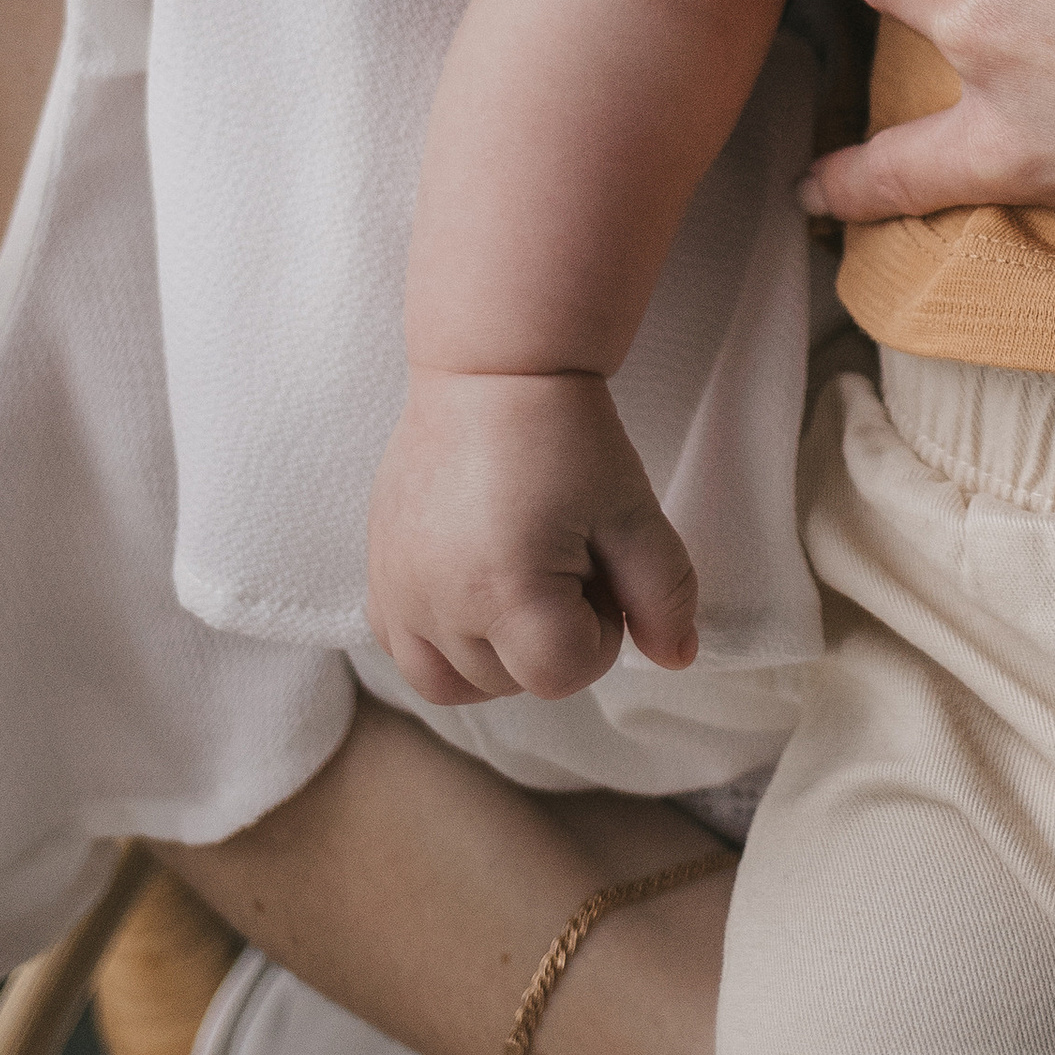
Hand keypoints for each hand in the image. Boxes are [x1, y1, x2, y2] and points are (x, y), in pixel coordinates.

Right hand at [367, 366, 699, 705]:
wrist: (493, 371)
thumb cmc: (566, 436)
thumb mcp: (634, 512)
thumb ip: (666, 594)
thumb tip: (677, 658)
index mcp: (505, 591)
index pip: (565, 674)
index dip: (601, 627)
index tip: (599, 565)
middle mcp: (438, 604)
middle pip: (511, 683)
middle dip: (552, 635)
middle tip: (564, 554)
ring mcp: (398, 592)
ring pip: (452, 683)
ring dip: (496, 653)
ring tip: (520, 577)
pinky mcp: (378, 574)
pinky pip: (404, 650)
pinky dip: (441, 640)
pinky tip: (473, 584)